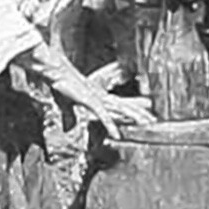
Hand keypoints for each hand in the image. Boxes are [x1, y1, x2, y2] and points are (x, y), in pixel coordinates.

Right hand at [17, 42, 154, 137]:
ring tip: (147, 123)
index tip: (144, 109)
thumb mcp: (65, 107)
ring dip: (133, 117)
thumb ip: (69, 117)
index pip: (119, 104)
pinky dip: (110, 126)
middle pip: (124, 107)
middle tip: (153, 119)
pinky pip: (103, 117)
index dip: (131, 107)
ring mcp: (98, 100)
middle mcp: (102, 98)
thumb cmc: (60, 86)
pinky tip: (117, 136)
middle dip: (138, 113)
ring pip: (120, 110)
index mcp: (98, 97)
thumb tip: (69, 128)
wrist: (55, 73)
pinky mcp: (91, 102)